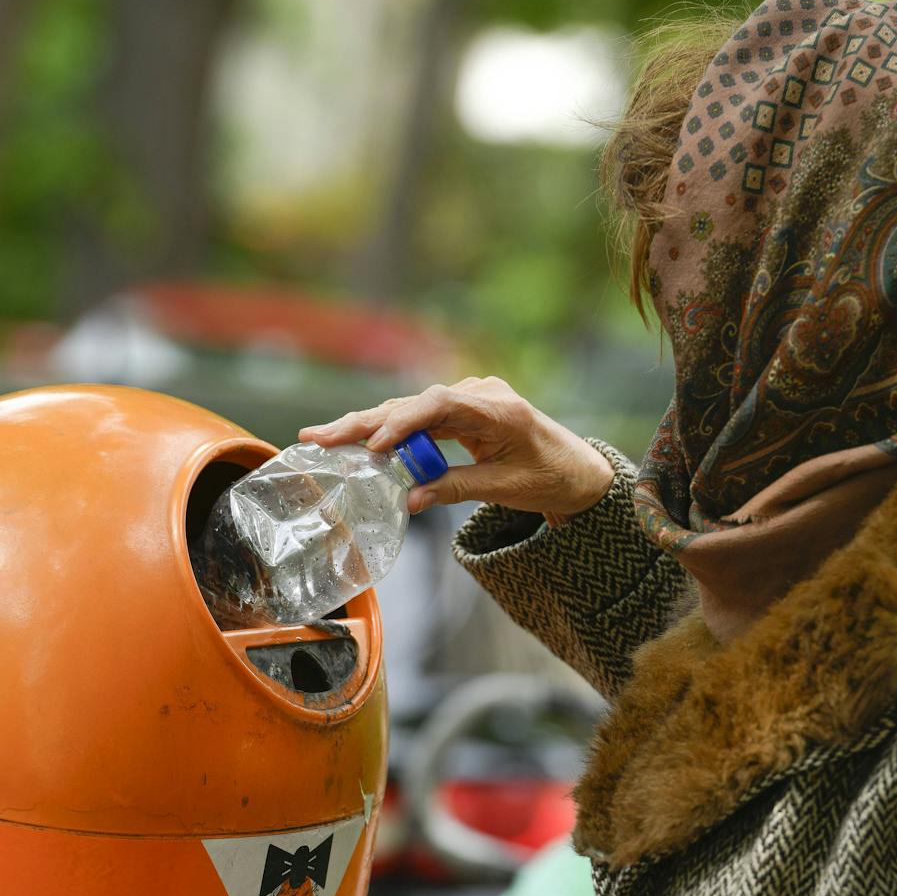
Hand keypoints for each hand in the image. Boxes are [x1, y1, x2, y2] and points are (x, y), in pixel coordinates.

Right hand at [298, 377, 614, 522]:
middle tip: (319, 437)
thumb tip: (408, 501)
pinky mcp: (462, 412)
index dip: (401, 423)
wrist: (577, 471)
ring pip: (410, 411)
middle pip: (413, 404)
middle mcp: (479, 394)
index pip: (438, 406)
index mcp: (497, 408)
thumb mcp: (505, 489)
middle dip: (365, 422)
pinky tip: (355, 441)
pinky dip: (390, 432)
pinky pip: (420, 419)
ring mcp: (469, 400)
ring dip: (368, 426)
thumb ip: (456, 489)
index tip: (373, 445)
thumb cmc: (550, 478)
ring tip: (322, 439)